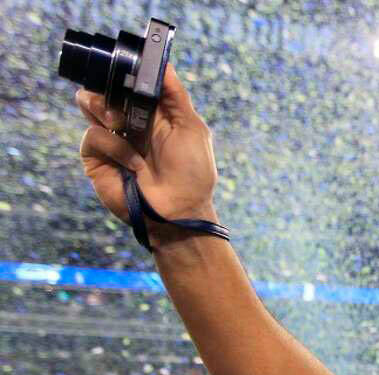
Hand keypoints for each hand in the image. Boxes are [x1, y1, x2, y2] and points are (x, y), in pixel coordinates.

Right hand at [76, 63, 219, 239]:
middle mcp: (129, 122)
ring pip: (89, 104)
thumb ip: (176, 95)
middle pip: (104, 87)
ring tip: (121, 124)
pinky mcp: (96, 157)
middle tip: (121, 95)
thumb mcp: (192, 128)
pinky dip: (114, 146)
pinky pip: (93, 135)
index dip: (126, 70)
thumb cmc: (192, 173)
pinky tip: (132, 163)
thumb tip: (163, 63)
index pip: (129, 81)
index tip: (128, 63)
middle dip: (109, 84)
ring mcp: (111, 138)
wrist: (178, 211)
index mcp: (152, 113)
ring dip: (105, 109)